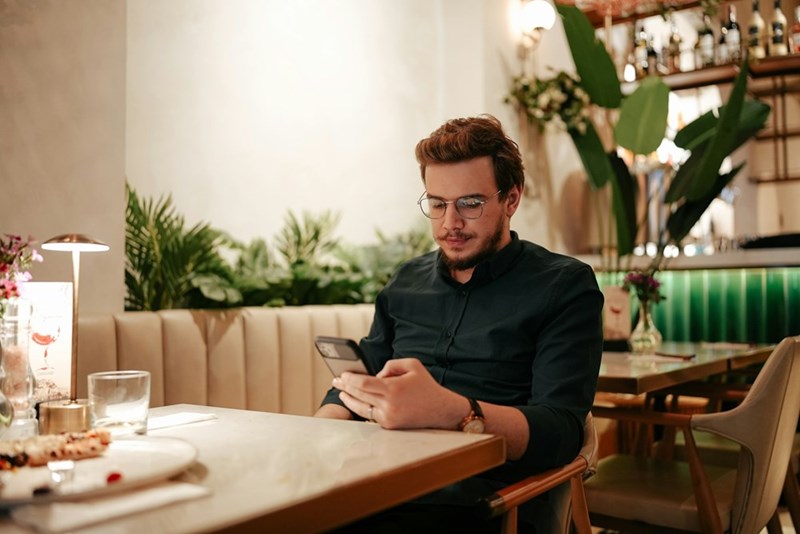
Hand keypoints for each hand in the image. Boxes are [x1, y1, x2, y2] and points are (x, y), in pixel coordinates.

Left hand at [333, 358, 466, 429]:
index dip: (350, 379)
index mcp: (393, 389)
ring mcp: (388, 417)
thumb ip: (391, 365)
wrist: (440, 410)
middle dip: (345, 387)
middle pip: (359, 395)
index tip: (343, 374)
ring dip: (349, 399)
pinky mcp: (390, 425)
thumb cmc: (426, 386)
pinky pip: (371, 415)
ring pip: (361, 408)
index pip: (364, 383)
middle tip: (336, 381)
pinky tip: (354, 401)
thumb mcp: (412, 365)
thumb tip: (376, 375)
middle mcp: (389, 405)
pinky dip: (362, 407)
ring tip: (341, 392)